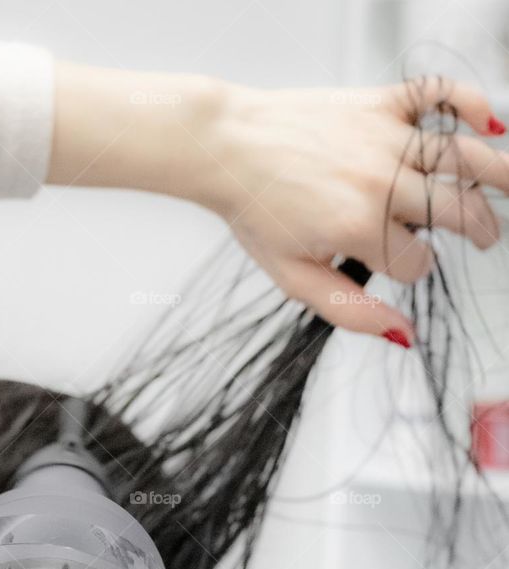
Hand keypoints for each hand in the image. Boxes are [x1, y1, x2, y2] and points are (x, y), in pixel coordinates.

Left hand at [189, 75, 508, 341]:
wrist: (226, 147)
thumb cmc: (256, 212)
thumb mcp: (294, 279)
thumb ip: (351, 312)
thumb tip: (404, 336)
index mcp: (358, 228)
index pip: (417, 262)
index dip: (414, 269)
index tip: (401, 262)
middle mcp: (378, 181)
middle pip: (457, 212)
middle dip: (479, 230)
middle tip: (486, 236)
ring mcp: (382, 138)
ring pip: (463, 156)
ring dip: (498, 176)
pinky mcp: (378, 103)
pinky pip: (438, 94)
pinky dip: (469, 101)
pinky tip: (492, 121)